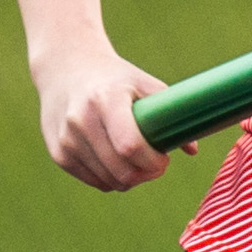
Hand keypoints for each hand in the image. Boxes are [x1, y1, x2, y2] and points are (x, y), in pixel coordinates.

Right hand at [36, 49, 168, 190]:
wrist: (65, 69)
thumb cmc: (115, 78)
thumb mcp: (144, 84)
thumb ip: (170, 113)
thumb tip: (192, 150)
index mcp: (105, 99)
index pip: (130, 146)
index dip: (153, 162)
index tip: (163, 158)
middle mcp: (80, 120)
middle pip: (121, 171)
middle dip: (146, 175)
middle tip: (154, 165)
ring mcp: (66, 139)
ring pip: (110, 182)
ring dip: (130, 178)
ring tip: (136, 160)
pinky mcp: (58, 153)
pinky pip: (95, 182)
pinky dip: (111, 178)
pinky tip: (116, 159)